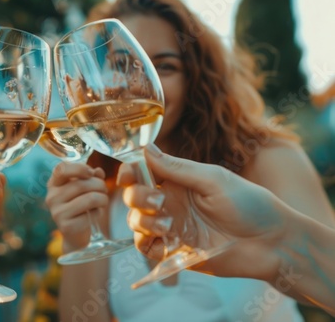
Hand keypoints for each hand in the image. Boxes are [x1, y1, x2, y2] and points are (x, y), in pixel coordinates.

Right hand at [45, 162, 107, 251]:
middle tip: (104, 191)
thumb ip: (91, 177)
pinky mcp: (66, 227)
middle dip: (100, 185)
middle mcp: (52, 197)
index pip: (62, 169)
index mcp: (54, 184)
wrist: (75, 233)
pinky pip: (91, 214)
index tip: (91, 173)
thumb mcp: (85, 188)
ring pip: (90, 199)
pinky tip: (94, 214)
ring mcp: (57, 213)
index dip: (79, 168)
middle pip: (82, 184)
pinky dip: (99, 213)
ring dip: (103, 199)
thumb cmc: (81, 206)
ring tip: (103, 201)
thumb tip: (99, 171)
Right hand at [117, 144, 284, 280]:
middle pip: (133, 196)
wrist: (271, 243)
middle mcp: (171, 203)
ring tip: (167, 224)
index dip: (131, 171)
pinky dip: (148, 244)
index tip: (130, 173)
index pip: (143, 172)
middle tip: (158, 202)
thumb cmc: (250, 205)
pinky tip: (165, 240)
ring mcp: (171, 228)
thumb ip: (178, 168)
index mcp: (179, 181)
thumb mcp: (214, 179)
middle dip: (137, 197)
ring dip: (143, 221)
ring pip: (136, 222)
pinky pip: (147, 248)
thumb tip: (145, 148)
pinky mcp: (174, 252)